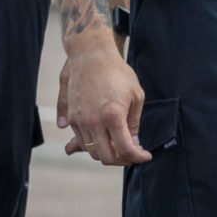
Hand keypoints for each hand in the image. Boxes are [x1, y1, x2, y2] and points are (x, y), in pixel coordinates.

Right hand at [59, 42, 147, 164]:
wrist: (92, 56)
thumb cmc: (118, 73)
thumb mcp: (136, 96)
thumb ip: (134, 123)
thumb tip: (133, 143)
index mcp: (113, 116)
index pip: (125, 149)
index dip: (137, 157)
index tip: (145, 156)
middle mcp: (93, 121)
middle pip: (106, 157)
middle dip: (122, 160)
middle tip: (132, 154)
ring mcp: (79, 121)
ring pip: (92, 151)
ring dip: (107, 153)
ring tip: (119, 146)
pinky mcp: (72, 117)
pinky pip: (82, 141)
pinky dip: (95, 144)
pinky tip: (106, 137)